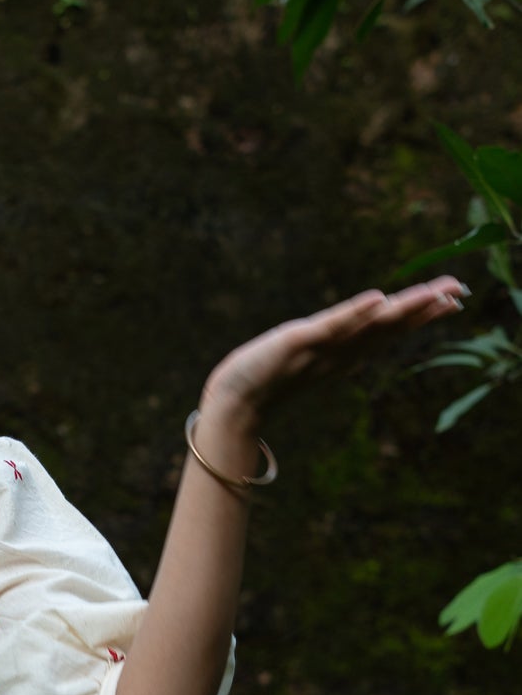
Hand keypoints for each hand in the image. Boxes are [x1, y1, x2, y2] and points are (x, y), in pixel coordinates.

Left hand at [201, 276, 468, 426]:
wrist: (234, 403)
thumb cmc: (266, 378)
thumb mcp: (308, 358)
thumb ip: (333, 345)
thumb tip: (348, 336)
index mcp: (344, 355)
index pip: (389, 330)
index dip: (421, 314)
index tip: (453, 298)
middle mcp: (340, 354)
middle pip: (389, 328)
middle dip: (425, 309)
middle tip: (460, 291)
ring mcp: (322, 350)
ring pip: (369, 327)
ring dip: (402, 309)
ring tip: (433, 293)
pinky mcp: (298, 344)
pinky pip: (331, 327)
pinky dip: (354, 313)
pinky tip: (378, 299)